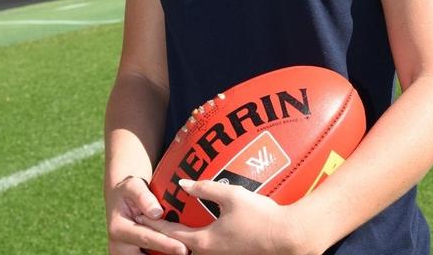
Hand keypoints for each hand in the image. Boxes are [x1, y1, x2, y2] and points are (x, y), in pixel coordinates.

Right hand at [105, 175, 188, 254]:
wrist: (121, 202)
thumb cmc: (128, 192)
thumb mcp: (132, 186)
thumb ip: (143, 196)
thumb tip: (157, 213)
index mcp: (118, 229)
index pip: (145, 238)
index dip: (165, 244)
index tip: (183, 249)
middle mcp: (120, 247)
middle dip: (167, 253)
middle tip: (187, 250)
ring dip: (167, 253)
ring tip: (186, 249)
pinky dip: (166, 252)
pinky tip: (179, 247)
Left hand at [137, 179, 304, 254]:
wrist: (291, 237)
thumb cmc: (261, 216)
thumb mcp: (231, 196)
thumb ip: (205, 188)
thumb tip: (183, 184)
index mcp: (205, 241)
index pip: (171, 232)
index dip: (154, 223)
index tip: (140, 216)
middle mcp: (211, 254)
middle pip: (180, 245)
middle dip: (165, 234)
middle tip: (151, 222)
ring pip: (196, 249)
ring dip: (183, 239)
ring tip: (172, 227)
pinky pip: (211, 250)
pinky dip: (199, 241)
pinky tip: (201, 232)